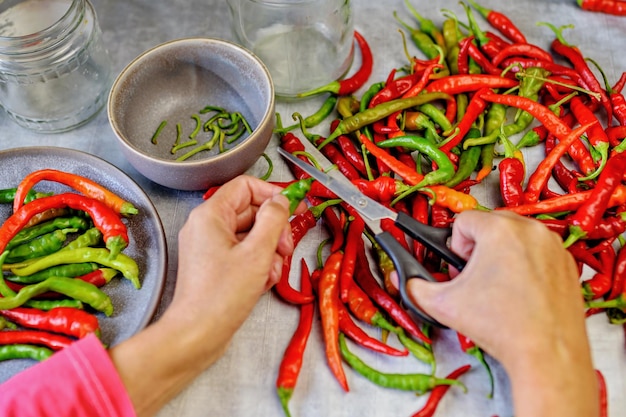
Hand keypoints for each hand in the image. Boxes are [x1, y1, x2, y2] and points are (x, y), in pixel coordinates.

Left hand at [110, 175, 303, 416]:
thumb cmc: (223, 294)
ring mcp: (210, 247)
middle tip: (287, 248)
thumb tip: (281, 201)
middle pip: (251, 211)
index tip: (294, 207)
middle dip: (274, 229)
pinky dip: (258, 264)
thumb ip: (273, 219)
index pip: (246, 186)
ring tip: (272, 272)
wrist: (197, 334)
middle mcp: (206, 226)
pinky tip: (263, 282)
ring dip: (269, 251)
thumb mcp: (257, 252)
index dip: (272, 193)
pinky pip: (243, 253)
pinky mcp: (215, 266)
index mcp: (210, 215)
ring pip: (250, 235)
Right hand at [404, 210, 598, 416]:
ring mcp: (552, 245)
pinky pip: (537, 251)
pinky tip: (519, 291)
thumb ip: (415, 287)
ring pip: (515, 236)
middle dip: (478, 248)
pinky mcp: (567, 262)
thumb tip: (403, 279)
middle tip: (477, 278)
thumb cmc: (502, 327)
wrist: (547, 354)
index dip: (455, 245)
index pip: (464, 221)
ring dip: (502, 254)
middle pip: (490, 224)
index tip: (460, 266)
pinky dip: (526, 264)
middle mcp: (529, 230)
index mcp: (499, 231)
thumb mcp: (444, 305)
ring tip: (498, 286)